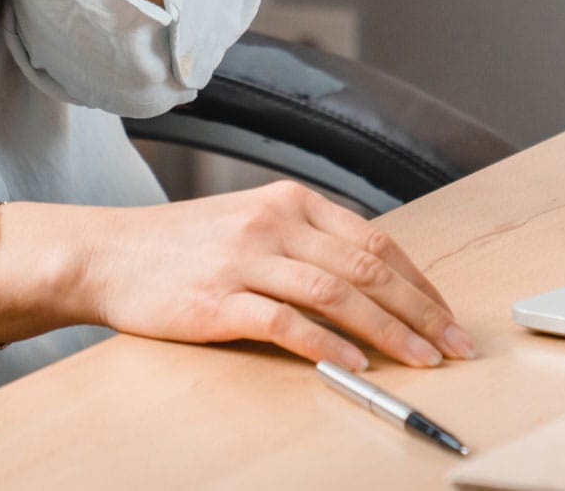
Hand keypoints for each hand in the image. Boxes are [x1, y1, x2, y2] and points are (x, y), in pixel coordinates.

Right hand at [81, 181, 474, 370]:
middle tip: (455, 347)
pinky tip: (354, 365)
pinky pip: (286, 323)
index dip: (418, 282)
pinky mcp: (218, 300)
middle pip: (364, 267)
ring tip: (420, 360)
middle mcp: (270, 222)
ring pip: (335, 294)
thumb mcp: (249, 223)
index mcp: (285, 200)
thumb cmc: (182, 246)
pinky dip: (327, 346)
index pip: (373, 239)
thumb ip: (304, 242)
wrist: (109, 253)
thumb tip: (372, 283)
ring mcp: (243, 259)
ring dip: (388, 331)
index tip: (448, 317)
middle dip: (419, 312)